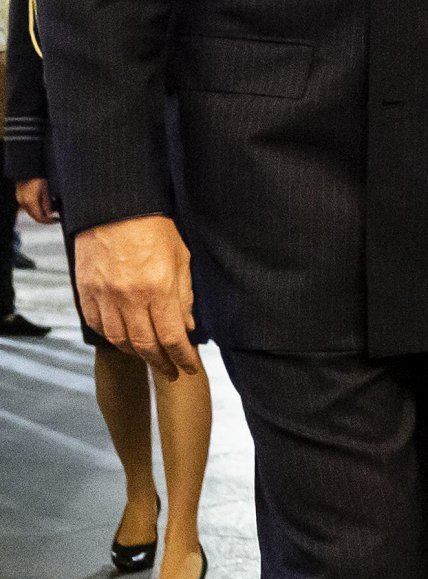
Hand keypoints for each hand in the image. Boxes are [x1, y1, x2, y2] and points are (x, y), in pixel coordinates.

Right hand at [16, 178, 56, 223]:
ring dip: (42, 211)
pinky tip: (46, 201)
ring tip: (53, 207)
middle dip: (46, 217)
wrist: (29, 167)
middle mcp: (23, 202)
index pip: (39, 217)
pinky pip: (29, 205)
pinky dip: (37, 206)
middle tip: (56, 216)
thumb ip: (47, 203)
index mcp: (31, 201)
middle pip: (35, 215)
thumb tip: (50, 214)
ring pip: (32, 211)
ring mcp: (20, 199)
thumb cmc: (39, 176)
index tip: (57, 220)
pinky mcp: (20, 195)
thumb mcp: (47, 189)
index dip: (49, 221)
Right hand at [74, 215, 201, 379]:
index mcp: (159, 288)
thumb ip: (185, 295)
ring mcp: (105, 295)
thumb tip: (189, 326)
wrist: (115, 205)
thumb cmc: (154, 226)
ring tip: (149, 356)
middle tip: (171, 373)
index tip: (190, 368)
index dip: (183, 358)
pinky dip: (111, 336)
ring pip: (119, 340)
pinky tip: (122, 337)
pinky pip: (98, 325)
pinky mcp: (86, 290)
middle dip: (161, 364)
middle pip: (145, 346)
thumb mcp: (181, 257)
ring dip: (136, 353)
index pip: (172, 338)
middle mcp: (130, 297)